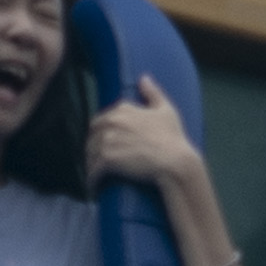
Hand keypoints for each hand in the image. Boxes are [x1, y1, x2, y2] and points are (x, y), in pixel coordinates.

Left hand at [84, 76, 201, 195]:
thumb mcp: (165, 110)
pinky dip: (92, 180)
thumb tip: (143, 78)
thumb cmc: (172, 137)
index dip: (101, 135)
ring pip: (90, 155)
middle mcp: (111, 122)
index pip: (100, 122)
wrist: (174, 161)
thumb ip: (152, 93)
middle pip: (92, 138)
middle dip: (93, 150)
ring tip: (97, 176)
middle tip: (99, 163)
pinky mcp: (107, 159)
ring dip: (92, 166)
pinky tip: (94, 187)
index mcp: (122, 110)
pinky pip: (93, 171)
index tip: (106, 146)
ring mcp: (108, 140)